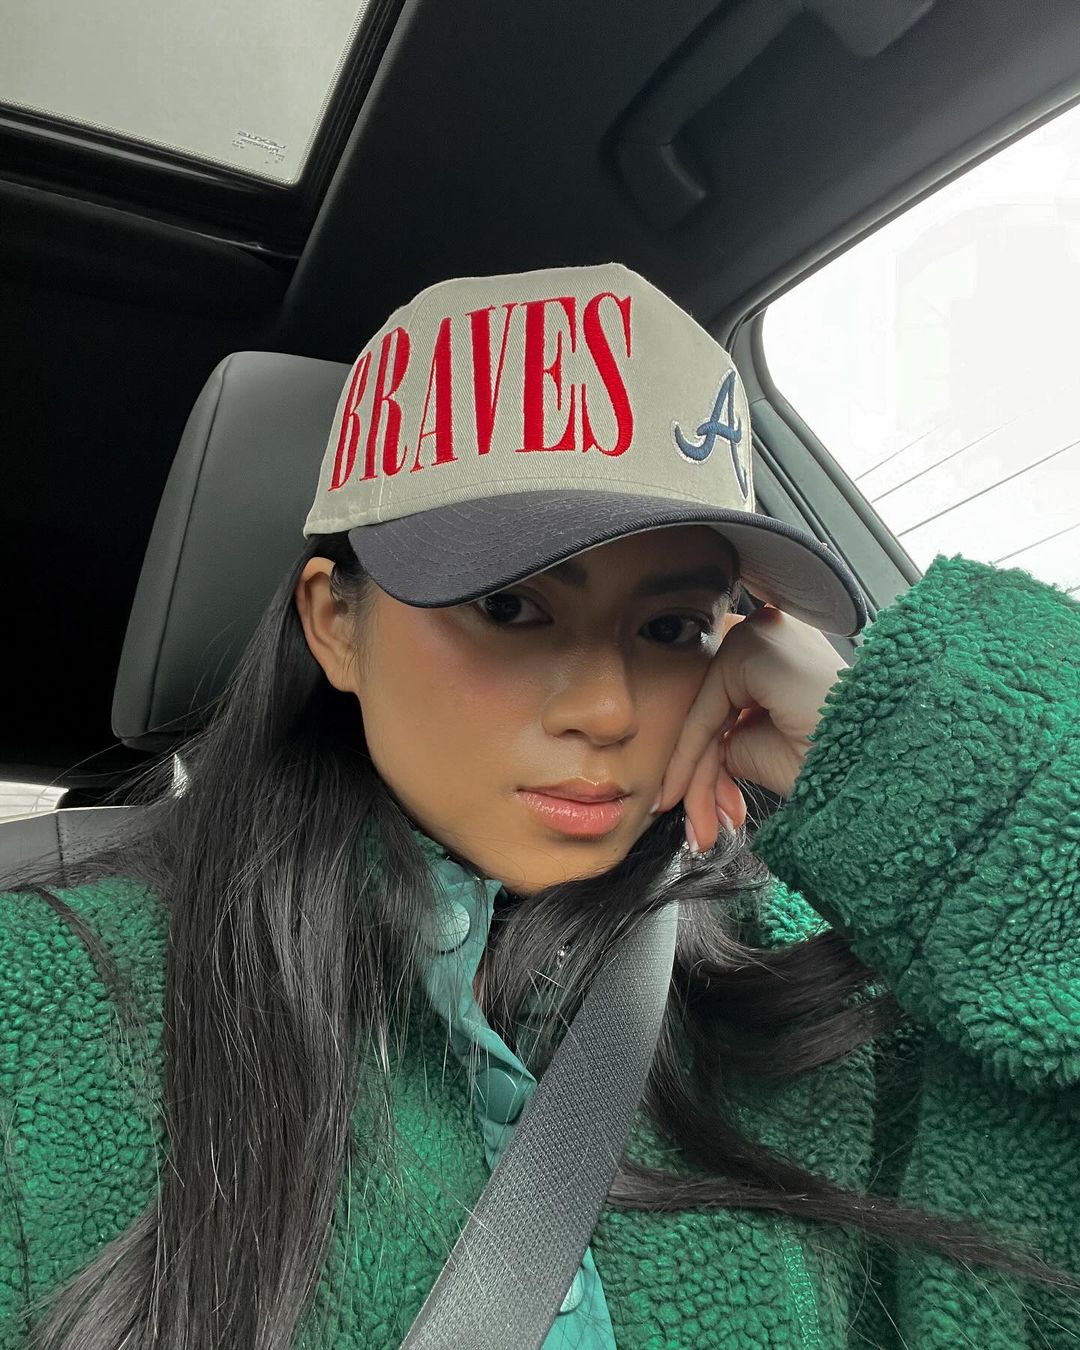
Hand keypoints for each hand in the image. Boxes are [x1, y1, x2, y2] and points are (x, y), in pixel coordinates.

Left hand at [653, 604, 847, 852]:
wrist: (874, 773)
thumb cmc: (834, 762)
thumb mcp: (760, 748)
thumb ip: (721, 737)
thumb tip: (683, 753)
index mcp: (776, 653)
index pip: (722, 704)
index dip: (705, 761)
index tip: (694, 806)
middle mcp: (769, 632)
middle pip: (710, 709)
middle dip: (701, 775)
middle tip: (702, 827)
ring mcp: (762, 633)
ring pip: (704, 715)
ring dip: (698, 780)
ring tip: (703, 827)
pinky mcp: (753, 647)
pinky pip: (705, 711)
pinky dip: (691, 758)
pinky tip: (686, 796)